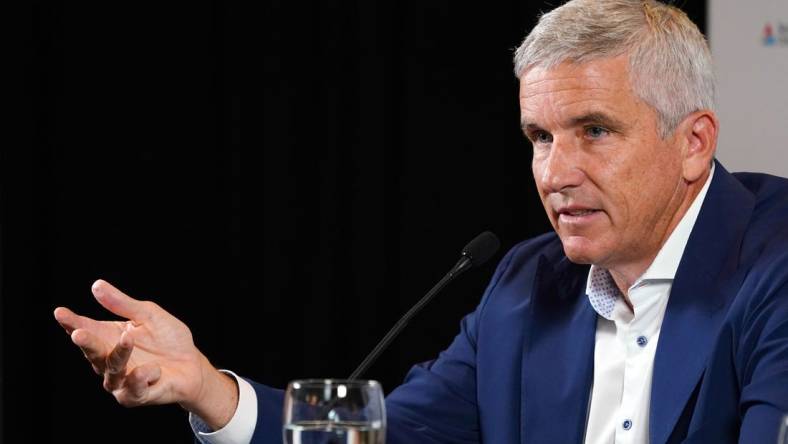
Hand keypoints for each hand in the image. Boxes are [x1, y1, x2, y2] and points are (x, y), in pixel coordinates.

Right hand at [54, 279, 238, 428]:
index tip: (60, 312)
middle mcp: (109, 360)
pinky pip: (135, 388)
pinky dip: (142, 377)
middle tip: (78, 333)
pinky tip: (152, 368)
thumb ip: (123, 304)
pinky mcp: (137, 395)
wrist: (192, 364)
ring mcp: (121, 380)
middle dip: (86, 342)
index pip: (86, 328)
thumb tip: (96, 286)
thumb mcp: (149, 315)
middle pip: (93, 352)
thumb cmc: (168, 338)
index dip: (71, 322)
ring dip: (118, 355)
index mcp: (109, 337)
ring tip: (128, 338)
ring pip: (112, 370)